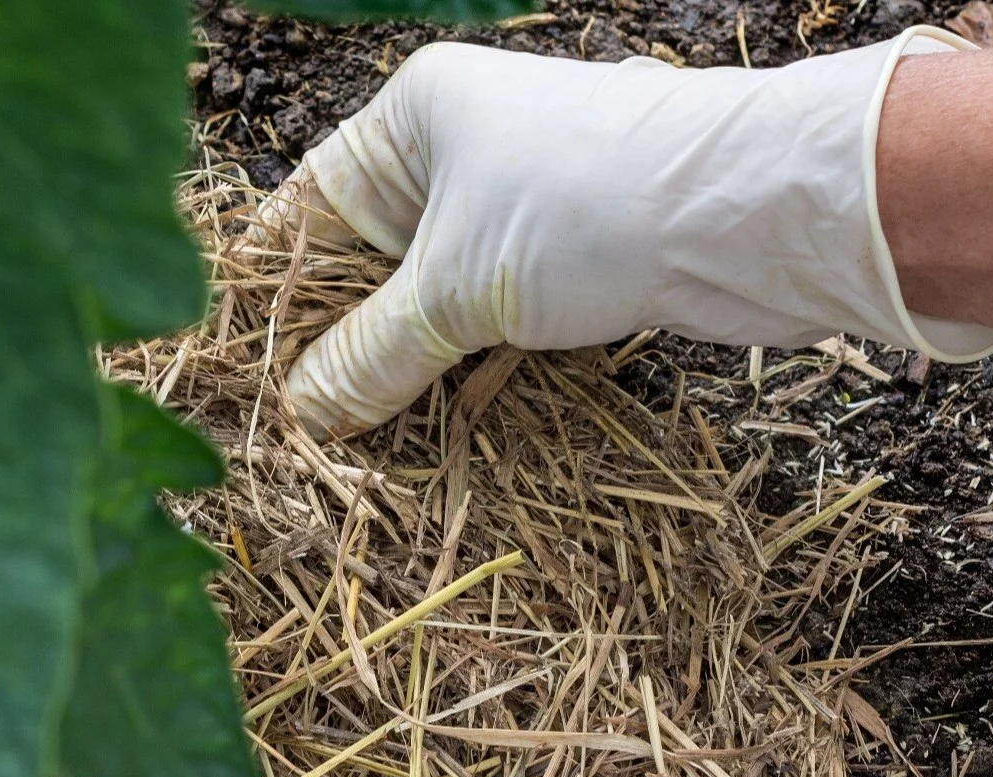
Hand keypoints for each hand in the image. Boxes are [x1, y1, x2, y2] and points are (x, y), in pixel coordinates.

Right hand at [263, 31, 992, 435]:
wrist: (753, 215)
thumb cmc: (590, 208)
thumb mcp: (452, 292)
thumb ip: (367, 357)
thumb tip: (301, 412)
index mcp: (413, 118)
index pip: (304, 208)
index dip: (269, 293)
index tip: (239, 370)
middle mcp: (459, 150)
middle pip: (363, 263)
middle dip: (335, 345)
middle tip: (296, 425)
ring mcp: (516, 204)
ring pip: (427, 302)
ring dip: (400, 370)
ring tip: (355, 440)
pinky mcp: (567, 258)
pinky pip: (486, 323)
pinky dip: (461, 372)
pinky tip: (434, 424)